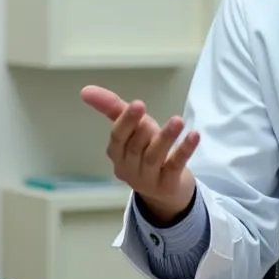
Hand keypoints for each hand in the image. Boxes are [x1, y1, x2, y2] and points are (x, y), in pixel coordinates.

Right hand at [82, 86, 197, 223]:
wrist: (166, 189)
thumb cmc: (145, 150)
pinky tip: (194, 135)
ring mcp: (148, 179)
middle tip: (150, 115)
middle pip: (135, 147)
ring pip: (154, 157)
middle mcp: (129, 168)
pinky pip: (175, 166)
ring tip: (177, 121)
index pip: (118, 137)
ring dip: (166, 137)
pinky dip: (185, 150)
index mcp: (117, 153)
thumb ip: (112, 108)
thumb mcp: (131, 128)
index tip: (138, 105)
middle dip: (143, 130)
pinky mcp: (168, 184)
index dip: (126, 122)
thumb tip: (85, 90)